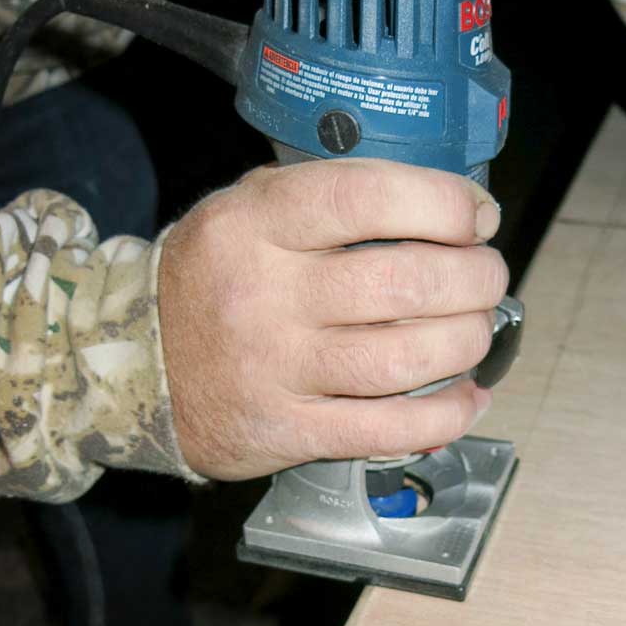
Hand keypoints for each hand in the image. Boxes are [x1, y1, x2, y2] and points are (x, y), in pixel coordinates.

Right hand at [158, 158, 508, 480]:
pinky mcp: (285, 428)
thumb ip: (327, 197)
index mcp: (255, 223)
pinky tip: (466, 397)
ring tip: (477, 329)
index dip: (441, 203)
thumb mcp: (247, 211)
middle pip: (402, 283)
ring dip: (465, 342)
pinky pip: (385, 427)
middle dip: (473, 278)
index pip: (365, 197)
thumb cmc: (213, 280)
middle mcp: (263, 293)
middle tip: (487, 277)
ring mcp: (274, 366)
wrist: (138, 366)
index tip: (477, 216)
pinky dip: (444, 414)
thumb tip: (443, 206)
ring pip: (402, 357)